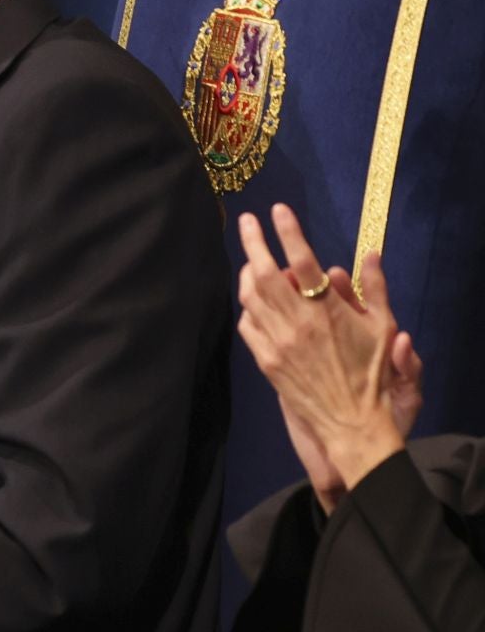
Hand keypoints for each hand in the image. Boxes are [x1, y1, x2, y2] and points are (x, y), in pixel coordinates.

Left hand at [237, 205, 410, 508]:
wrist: (351, 422)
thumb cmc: (372, 374)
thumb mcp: (383, 329)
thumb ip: (376, 288)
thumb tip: (371, 253)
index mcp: (327, 312)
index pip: (302, 261)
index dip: (289, 232)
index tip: (279, 209)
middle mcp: (296, 323)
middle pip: (264, 272)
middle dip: (252, 241)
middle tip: (247, 221)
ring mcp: (277, 341)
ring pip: (250, 296)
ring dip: (248, 272)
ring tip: (252, 259)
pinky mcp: (266, 359)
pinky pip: (248, 324)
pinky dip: (248, 306)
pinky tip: (254, 299)